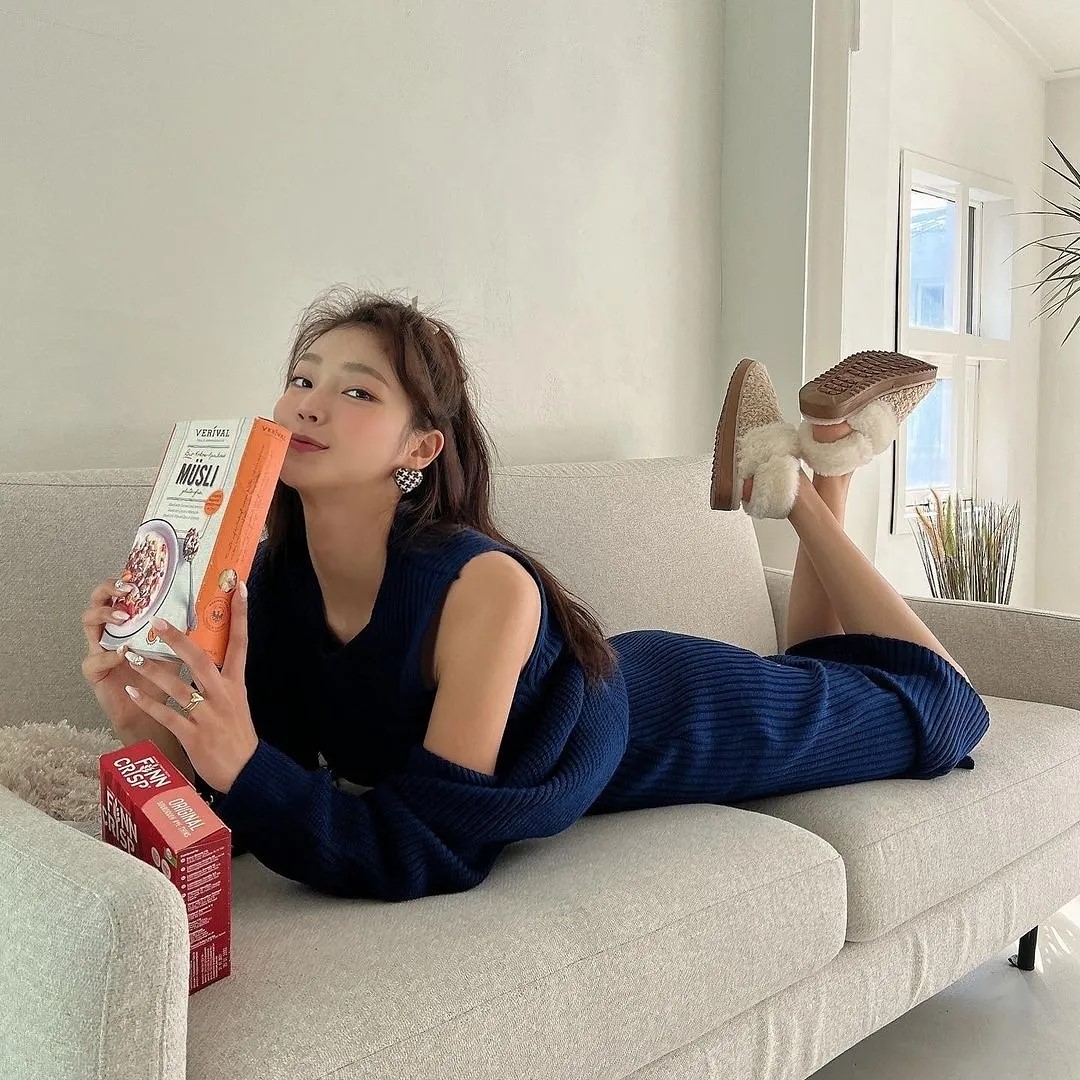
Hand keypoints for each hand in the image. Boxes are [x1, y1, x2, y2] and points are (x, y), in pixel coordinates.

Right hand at [81, 577, 171, 732]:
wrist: (151, 715)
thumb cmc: (164, 680)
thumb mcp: (178, 650)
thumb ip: (186, 631)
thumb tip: (211, 608)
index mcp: (130, 622)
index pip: (121, 593)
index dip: (124, 580)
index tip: (137, 572)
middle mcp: (111, 631)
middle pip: (97, 600)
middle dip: (107, 590)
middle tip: (126, 588)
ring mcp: (98, 648)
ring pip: (88, 622)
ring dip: (105, 616)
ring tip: (123, 617)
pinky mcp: (93, 671)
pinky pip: (94, 659)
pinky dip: (108, 655)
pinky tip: (122, 653)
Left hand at [120, 581, 258, 793]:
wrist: (247, 770)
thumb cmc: (239, 734)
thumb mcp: (238, 701)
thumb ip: (222, 680)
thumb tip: (207, 657)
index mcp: (236, 684)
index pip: (240, 643)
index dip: (240, 615)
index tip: (239, 588)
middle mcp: (222, 694)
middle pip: (200, 659)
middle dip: (178, 640)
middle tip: (157, 621)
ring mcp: (207, 715)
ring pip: (177, 686)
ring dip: (151, 669)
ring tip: (131, 653)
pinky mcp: (192, 735)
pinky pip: (165, 714)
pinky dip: (146, 702)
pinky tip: (130, 690)